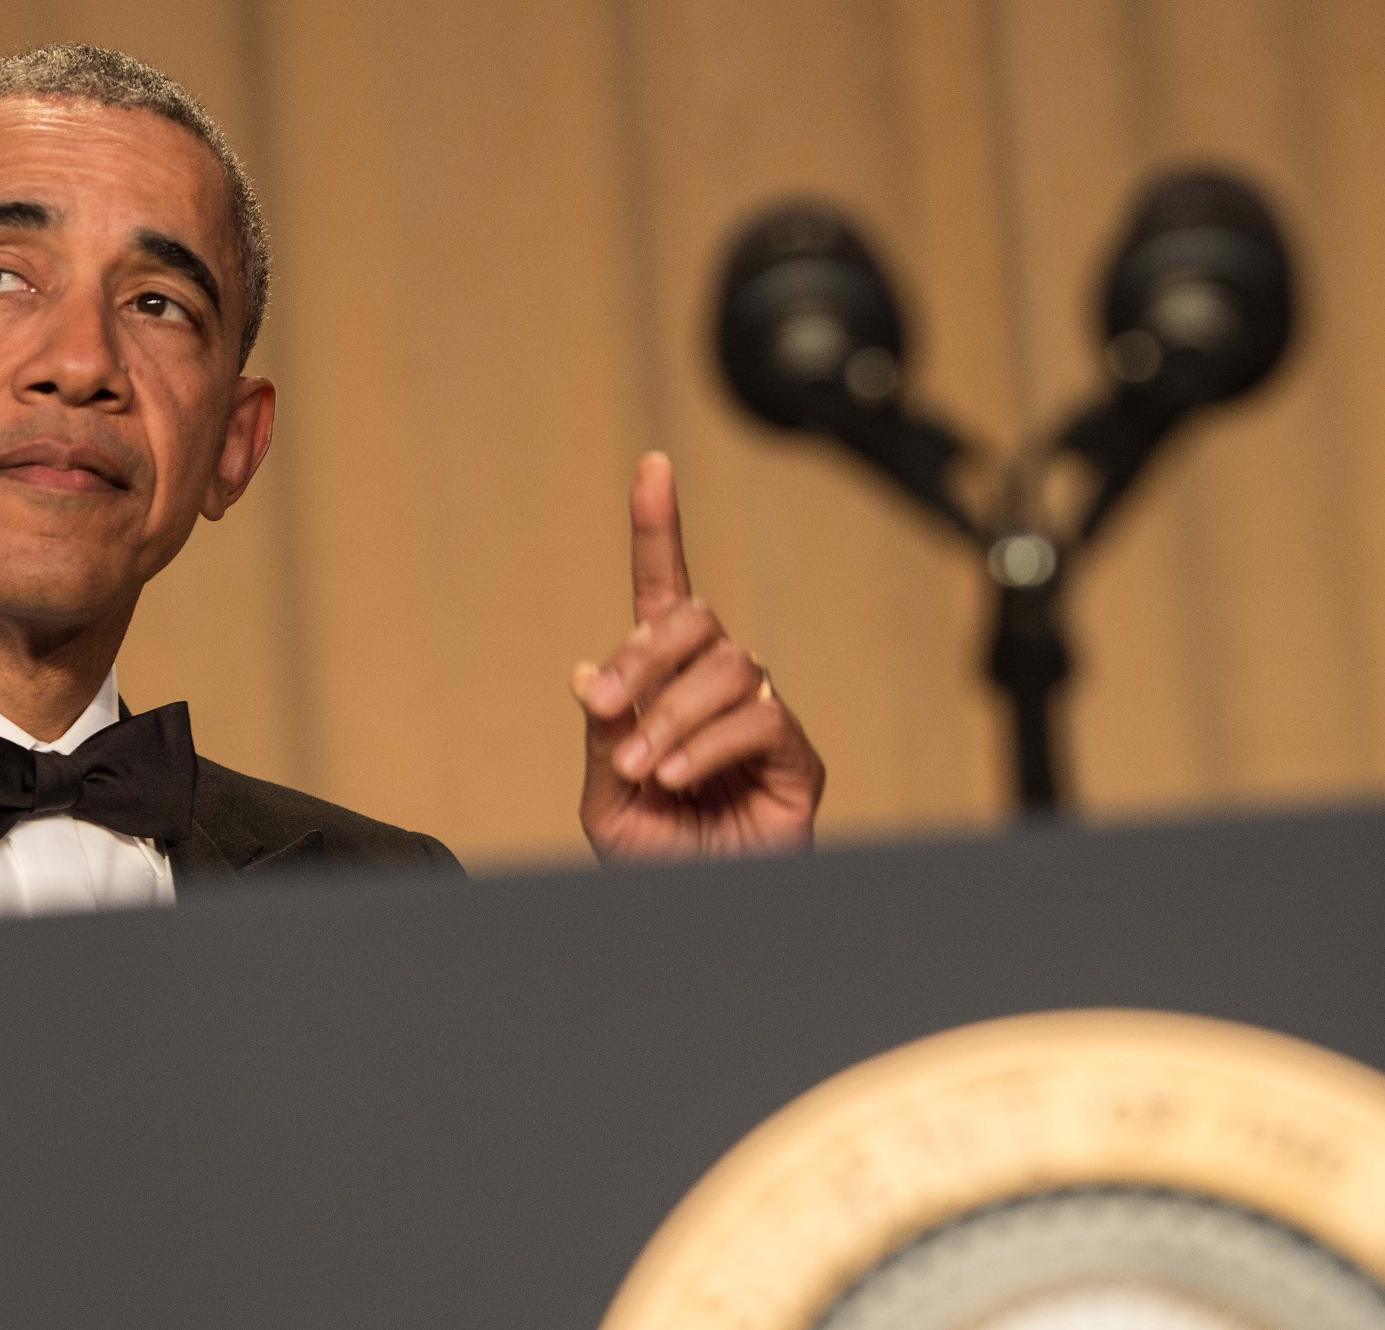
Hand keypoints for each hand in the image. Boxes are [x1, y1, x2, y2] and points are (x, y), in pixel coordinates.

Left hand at [575, 453, 823, 861]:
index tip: (652, 466)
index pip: (662, 592)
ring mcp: (759, 717)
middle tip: (604, 710)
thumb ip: (602, 735)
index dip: (658, 527)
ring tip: (643, 772)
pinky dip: (706, 744)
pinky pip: (757, 718)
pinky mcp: (796, 756)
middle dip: (641, 655)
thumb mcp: (606, 798)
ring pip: (724, 666)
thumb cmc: (656, 864)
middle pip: (694, 617)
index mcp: (662, 688)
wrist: (693, 918)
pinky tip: (676, 778)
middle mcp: (714, 689)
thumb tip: (588, 669)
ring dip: (669, 716)